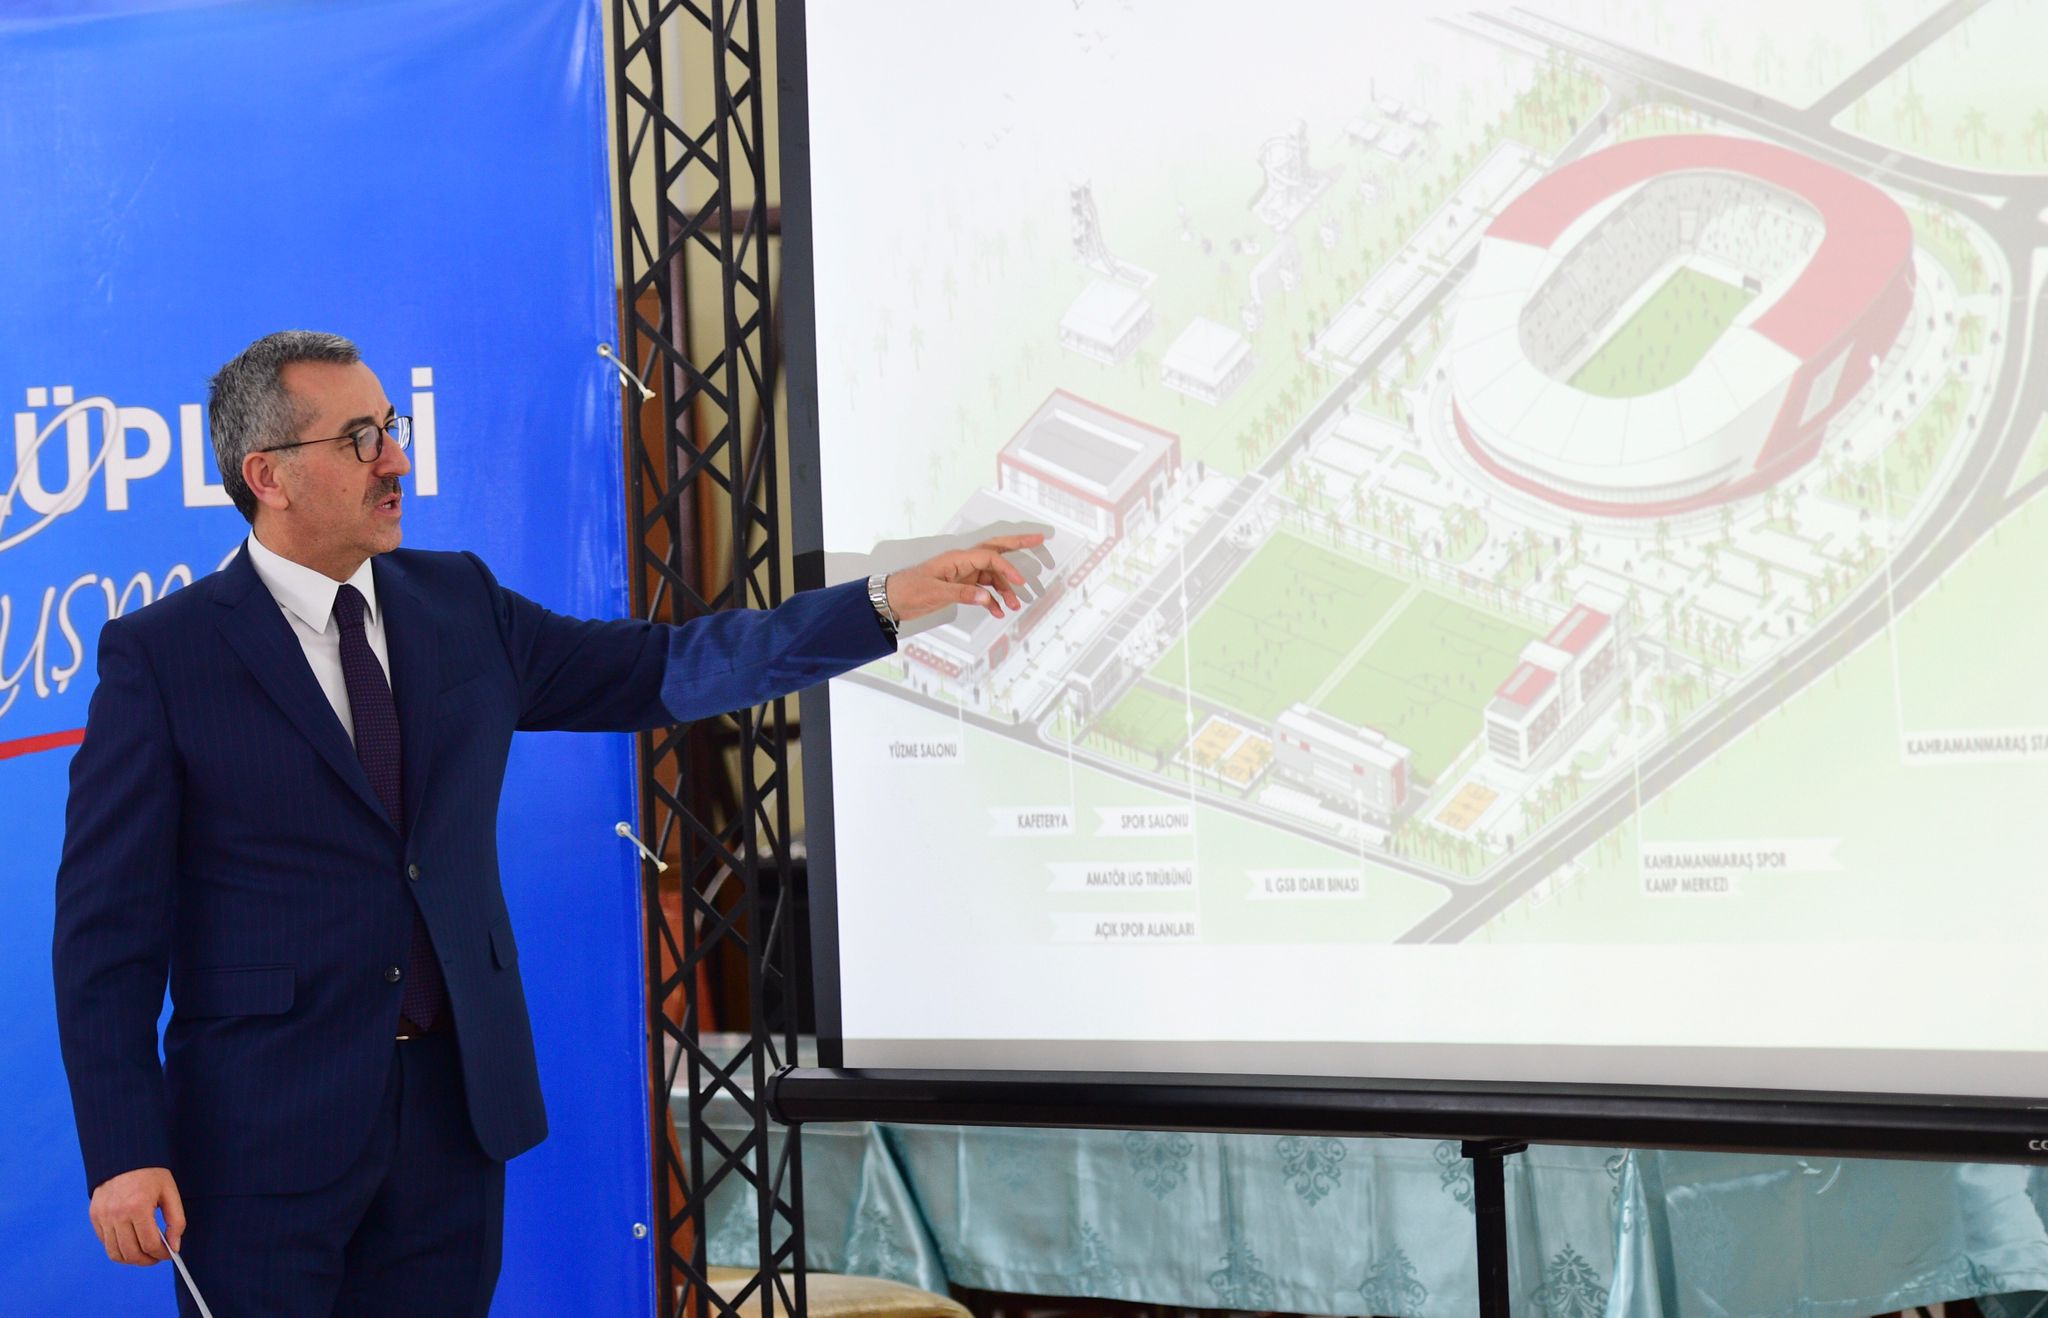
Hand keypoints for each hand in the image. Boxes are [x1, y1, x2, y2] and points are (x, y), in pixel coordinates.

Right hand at [89, 1165, 183, 1265]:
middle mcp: (117, 1215)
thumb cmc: (151, 1174)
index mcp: (138, 1207)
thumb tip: (174, 1246)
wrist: (124, 1157)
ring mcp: (103, 1217)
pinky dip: (118, 1249)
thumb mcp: (170, 1192)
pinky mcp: (94, 1217)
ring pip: (115, 1253)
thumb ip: (176, 1221)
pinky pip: (105, 1243)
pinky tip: (130, 1243)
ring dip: (131, 1259)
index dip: (162, 1254)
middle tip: (157, 1257)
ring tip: (144, 1255)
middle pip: (131, 1253)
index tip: (170, 1254)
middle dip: (147, 1260)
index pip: (150, 1244)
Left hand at [886, 533, 1046, 623]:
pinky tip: (998, 611)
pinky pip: (982, 590)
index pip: (990, 557)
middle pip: (996, 551)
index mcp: (957, 558)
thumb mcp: (936, 593)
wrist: (892, 598)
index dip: (1007, 568)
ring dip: (1005, 589)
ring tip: (1015, 604)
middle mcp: (963, 562)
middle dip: (1018, 545)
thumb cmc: (909, 590)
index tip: (1020, 581)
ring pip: (992, 576)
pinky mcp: (960, 586)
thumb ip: (963, 594)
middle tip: (1040, 540)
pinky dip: (992, 600)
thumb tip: (988, 597)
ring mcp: (963, 574)